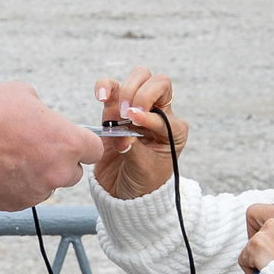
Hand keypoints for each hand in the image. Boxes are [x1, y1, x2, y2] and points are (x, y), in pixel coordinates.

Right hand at [0, 82, 101, 210]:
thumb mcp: (23, 94)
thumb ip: (43, 111)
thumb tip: (42, 118)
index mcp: (67, 143)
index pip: (95, 149)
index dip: (82, 142)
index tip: (70, 138)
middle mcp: (57, 172)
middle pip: (73, 172)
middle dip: (60, 160)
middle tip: (35, 145)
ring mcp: (35, 191)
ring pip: (48, 185)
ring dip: (39, 174)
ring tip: (12, 155)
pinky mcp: (14, 204)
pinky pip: (25, 195)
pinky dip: (17, 185)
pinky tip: (0, 167)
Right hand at [92, 67, 186, 199]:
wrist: (124, 194)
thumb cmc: (142, 183)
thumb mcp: (143, 170)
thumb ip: (133, 149)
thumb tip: (121, 131)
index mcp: (173, 129)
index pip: (165, 109)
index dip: (148, 115)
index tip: (134, 123)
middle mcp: (157, 114)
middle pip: (158, 82)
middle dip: (142, 94)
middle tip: (128, 115)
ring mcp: (135, 109)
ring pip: (137, 78)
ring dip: (126, 90)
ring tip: (118, 112)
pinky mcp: (114, 111)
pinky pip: (111, 88)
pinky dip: (105, 86)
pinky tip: (100, 95)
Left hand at [239, 204, 273, 273]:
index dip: (272, 227)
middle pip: (256, 212)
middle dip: (256, 232)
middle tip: (264, 252)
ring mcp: (272, 228)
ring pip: (250, 239)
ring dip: (257, 256)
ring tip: (271, 271)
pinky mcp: (259, 244)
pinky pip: (244, 258)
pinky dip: (251, 271)